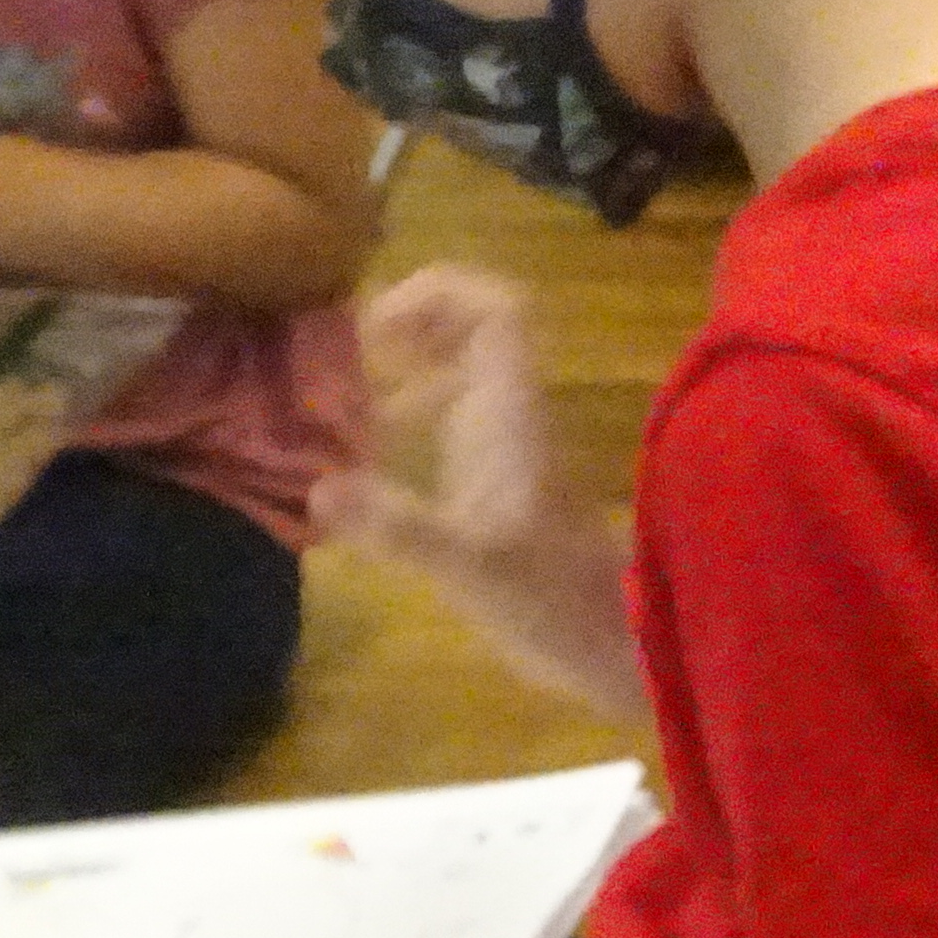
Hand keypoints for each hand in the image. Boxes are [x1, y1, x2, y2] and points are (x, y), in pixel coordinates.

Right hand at [322, 268, 638, 715]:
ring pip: (466, 372)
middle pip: (477, 329)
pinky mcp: (506, 480)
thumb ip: (397, 526)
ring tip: (341, 393)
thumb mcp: (467, 567)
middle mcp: (517, 415)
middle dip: (412, 322)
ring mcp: (514, 445)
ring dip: (409, 369)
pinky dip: (416, 417)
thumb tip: (320, 485)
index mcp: (515, 414)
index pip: (499, 310)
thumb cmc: (553, 602)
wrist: (617, 645)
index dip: (440, 291)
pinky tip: (372, 452)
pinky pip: (459, 420)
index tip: (371, 322)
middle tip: (342, 351)